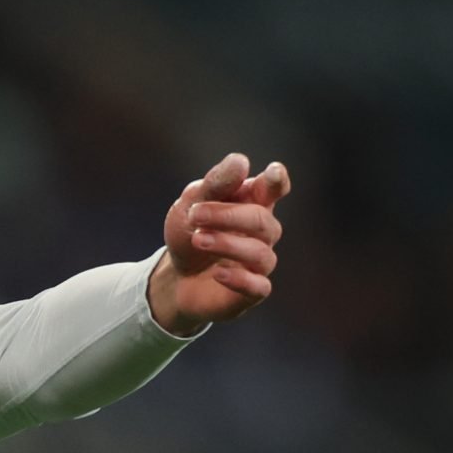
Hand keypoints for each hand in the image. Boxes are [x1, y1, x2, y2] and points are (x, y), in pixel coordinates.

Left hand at [151, 152, 291, 335]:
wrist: (175, 277)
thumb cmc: (189, 233)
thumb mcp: (192, 204)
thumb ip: (216, 184)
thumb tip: (241, 161)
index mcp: (252, 203)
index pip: (274, 189)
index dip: (277, 181)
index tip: (273, 172)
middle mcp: (263, 232)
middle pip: (261, 220)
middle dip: (227, 216)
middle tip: (195, 215)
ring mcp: (260, 262)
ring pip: (260, 253)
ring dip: (227, 244)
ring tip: (198, 240)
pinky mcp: (252, 291)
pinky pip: (259, 286)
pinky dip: (239, 279)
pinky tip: (218, 273)